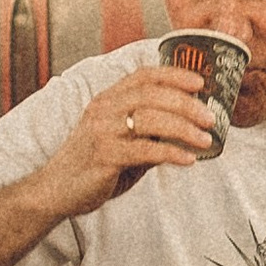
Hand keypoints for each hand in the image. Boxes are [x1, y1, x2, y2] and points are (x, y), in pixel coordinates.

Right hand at [43, 64, 220, 212]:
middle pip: (151, 95)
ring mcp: (102, 131)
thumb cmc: (93, 164)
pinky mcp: (104, 156)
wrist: (55, 190)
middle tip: (210, 118)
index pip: (143, 76)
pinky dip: (170, 153)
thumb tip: (187, 132)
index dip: (173, 75)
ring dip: (183, 129)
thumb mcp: (122, 142)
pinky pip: (144, 150)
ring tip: (206, 140)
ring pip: (150, 119)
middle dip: (186, 104)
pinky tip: (188, 160)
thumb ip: (149, 134)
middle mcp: (104, 109)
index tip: (200, 82)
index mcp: (108, 100)